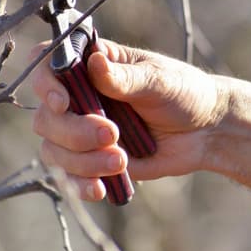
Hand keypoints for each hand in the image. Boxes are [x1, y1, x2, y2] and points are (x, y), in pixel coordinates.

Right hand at [31, 39, 250, 205]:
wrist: (206, 132)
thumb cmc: (184, 93)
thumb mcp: (159, 81)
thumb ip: (125, 78)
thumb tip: (95, 62)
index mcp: (92, 65)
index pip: (47, 64)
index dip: (45, 83)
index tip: (63, 102)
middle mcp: (79, 96)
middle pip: (46, 116)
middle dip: (74, 131)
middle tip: (113, 134)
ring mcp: (82, 130)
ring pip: (54, 149)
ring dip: (82, 160)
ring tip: (121, 160)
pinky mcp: (92, 160)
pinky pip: (69, 177)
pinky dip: (80, 185)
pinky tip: (101, 189)